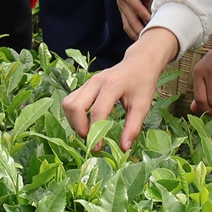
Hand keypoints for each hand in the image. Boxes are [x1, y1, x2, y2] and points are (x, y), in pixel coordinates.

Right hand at [62, 28, 178, 150]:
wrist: (139, 63)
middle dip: (80, 127)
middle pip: (75, 106)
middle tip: (91, 139)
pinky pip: (70, 101)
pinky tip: (85, 122)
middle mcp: (95, 82)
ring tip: (87, 132)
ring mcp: (88, 82)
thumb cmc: (142, 84)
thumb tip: (124, 148)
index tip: (98, 148)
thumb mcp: (143, 105)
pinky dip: (74, 115)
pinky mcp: (85, 85)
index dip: (95, 132)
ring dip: (74, 121)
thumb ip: (133, 127)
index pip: (97, 112)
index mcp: (112, 85)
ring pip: (68, 103)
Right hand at [114, 0, 151, 36]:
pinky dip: (133, 31)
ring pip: (127, 24)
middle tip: (152, 37)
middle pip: (130, 19)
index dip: (144, 15)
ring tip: (146, 41)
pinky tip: (141, 37)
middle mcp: (122, 1)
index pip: (135, 6)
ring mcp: (122, 7)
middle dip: (140, 29)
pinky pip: (126, 23)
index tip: (153, 22)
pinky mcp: (124, 9)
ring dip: (136, 33)